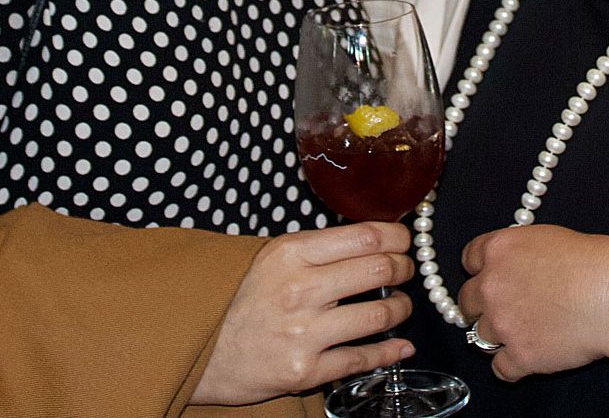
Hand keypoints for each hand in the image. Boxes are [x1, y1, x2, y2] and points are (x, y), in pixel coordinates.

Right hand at [191, 221, 414, 405]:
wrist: (201, 351)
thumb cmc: (238, 300)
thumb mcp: (270, 258)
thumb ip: (316, 248)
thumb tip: (370, 239)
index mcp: (291, 253)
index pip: (364, 236)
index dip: (397, 236)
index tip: (405, 240)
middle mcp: (300, 289)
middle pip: (379, 270)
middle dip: (404, 269)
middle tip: (407, 270)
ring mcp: (304, 333)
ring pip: (379, 315)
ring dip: (401, 309)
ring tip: (400, 306)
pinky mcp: (305, 371)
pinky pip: (363, 359)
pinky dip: (390, 352)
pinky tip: (400, 346)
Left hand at [456, 225, 608, 380]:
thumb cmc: (596, 263)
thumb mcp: (548, 238)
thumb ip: (520, 252)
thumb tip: (514, 266)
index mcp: (499, 248)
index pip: (469, 259)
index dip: (482, 270)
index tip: (490, 277)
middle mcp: (492, 284)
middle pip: (467, 301)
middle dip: (483, 305)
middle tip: (506, 310)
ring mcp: (503, 322)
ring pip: (482, 335)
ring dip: (501, 335)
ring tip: (530, 330)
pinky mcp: (519, 356)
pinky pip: (500, 368)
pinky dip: (514, 366)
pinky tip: (532, 355)